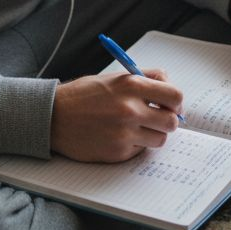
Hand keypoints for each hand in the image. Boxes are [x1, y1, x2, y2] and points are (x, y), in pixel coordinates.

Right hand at [49, 69, 183, 162]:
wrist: (53, 116)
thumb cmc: (84, 95)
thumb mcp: (115, 77)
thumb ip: (145, 80)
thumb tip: (171, 91)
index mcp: (132, 85)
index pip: (175, 96)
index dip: (177, 103)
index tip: (172, 106)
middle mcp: (130, 109)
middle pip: (172, 122)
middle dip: (168, 121)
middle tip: (158, 120)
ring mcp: (124, 133)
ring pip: (160, 139)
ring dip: (153, 135)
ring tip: (137, 128)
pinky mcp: (117, 152)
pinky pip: (140, 151)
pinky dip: (135, 145)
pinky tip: (118, 136)